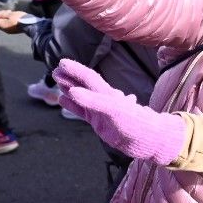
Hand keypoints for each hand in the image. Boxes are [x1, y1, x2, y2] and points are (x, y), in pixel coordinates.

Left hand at [0, 9, 27, 33]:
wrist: (30, 25)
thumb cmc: (19, 19)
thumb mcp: (10, 14)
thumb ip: (1, 14)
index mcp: (2, 25)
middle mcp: (4, 29)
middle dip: (0, 16)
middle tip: (7, 11)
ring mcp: (9, 31)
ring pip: (4, 23)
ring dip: (6, 18)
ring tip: (12, 13)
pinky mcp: (14, 30)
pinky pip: (8, 25)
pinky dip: (9, 20)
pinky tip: (15, 17)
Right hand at [53, 60, 186, 164]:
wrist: (148, 140)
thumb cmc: (134, 125)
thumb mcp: (114, 111)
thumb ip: (94, 101)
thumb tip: (72, 92)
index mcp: (107, 94)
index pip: (89, 78)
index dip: (75, 70)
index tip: (61, 62)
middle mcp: (103, 100)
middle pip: (84, 85)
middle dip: (70, 77)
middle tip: (55, 70)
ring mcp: (100, 111)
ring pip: (82, 96)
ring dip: (70, 88)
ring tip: (57, 81)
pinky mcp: (99, 122)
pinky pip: (83, 111)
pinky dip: (72, 105)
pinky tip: (63, 100)